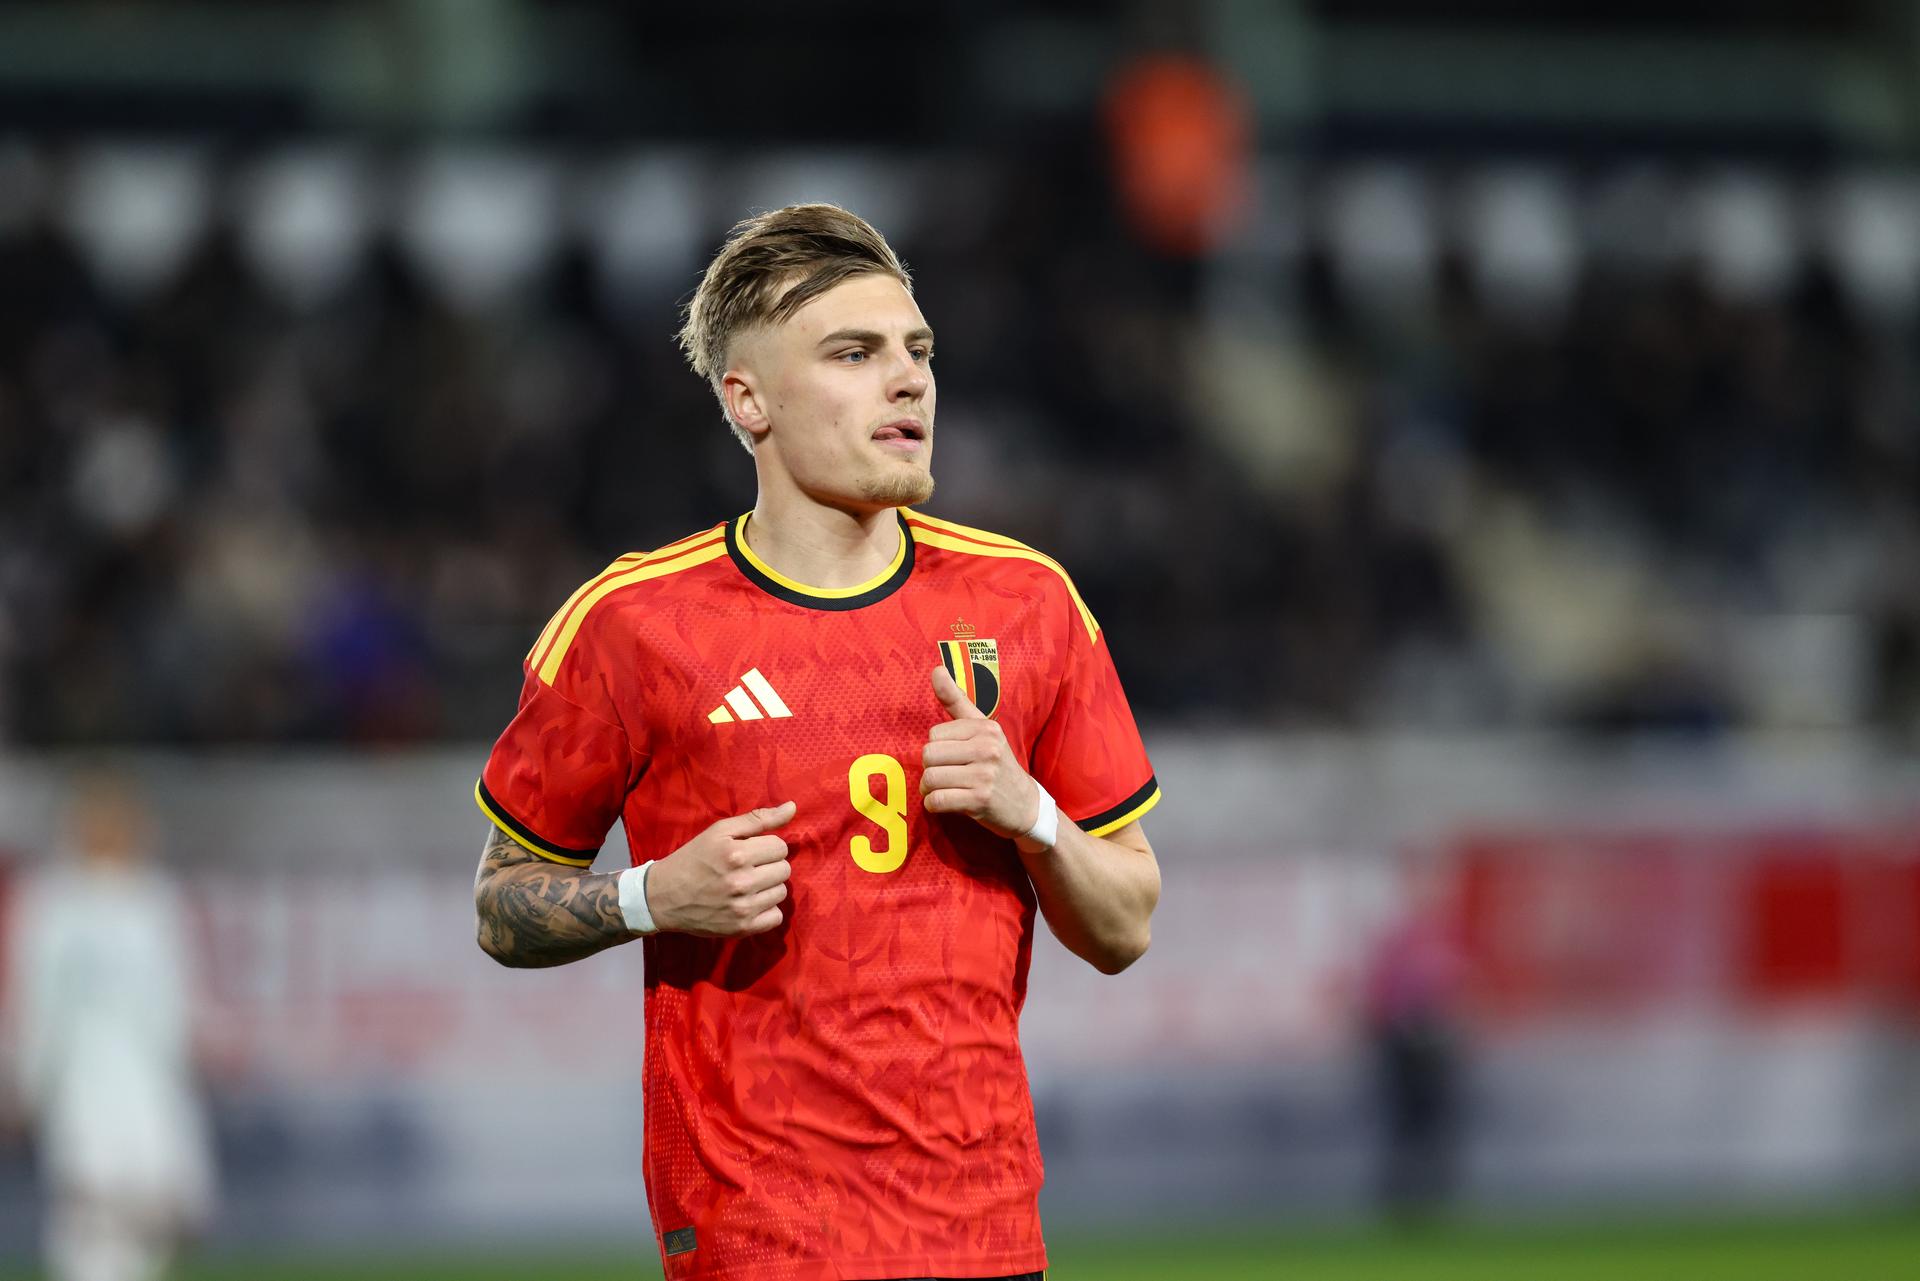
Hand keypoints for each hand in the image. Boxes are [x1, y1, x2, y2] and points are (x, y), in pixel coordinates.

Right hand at [645, 801, 795, 935]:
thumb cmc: (693, 859)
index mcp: (737, 854)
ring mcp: (743, 908)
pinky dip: (767, 910)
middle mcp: (742, 882)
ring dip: (769, 887)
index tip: (751, 851)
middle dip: (769, 865)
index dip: (766, 846)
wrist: (663, 896)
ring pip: (781, 893)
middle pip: (784, 870)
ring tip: (748, 885)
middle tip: (748, 868)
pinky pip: (776, 918)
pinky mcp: (742, 928)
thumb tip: (792, 807)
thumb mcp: (719, 831)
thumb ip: (758, 818)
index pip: (780, 847)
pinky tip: (750, 903)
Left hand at [922, 665, 1041, 838]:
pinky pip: (937, 800)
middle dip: (930, 769)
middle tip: (943, 776)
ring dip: (929, 789)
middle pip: (929, 755)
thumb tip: (936, 669)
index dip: (937, 748)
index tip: (951, 757)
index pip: (934, 734)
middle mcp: (987, 748)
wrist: (1026, 805)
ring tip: (942, 790)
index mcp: (986, 728)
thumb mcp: (983, 730)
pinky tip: (944, 803)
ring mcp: (984, 775)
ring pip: (930, 778)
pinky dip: (933, 804)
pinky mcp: (979, 800)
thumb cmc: (997, 765)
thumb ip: (956, 701)